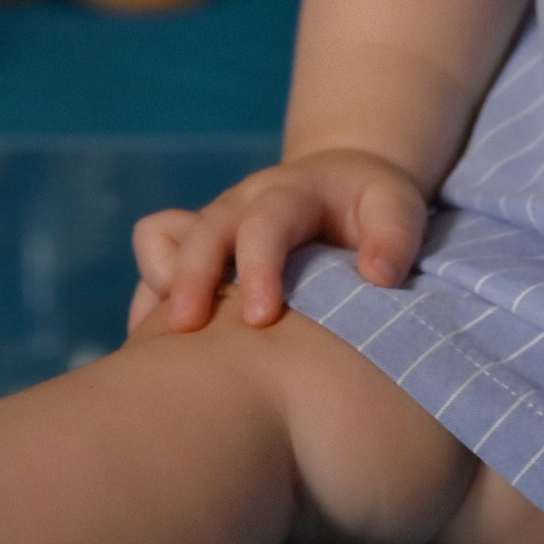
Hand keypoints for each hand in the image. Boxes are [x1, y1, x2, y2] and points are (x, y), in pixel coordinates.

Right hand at [128, 148, 428, 333]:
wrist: (338, 185)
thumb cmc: (369, 207)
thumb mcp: (395, 205)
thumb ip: (394, 235)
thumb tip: (379, 277)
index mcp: (289, 193)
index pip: (266, 220)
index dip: (258, 265)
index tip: (260, 319)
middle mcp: (242, 204)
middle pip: (205, 229)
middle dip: (191, 277)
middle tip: (184, 330)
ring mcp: (215, 227)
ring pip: (167, 243)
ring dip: (159, 292)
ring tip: (150, 351)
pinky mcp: (198, 253)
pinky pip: (154, 267)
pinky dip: (147, 306)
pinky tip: (151, 358)